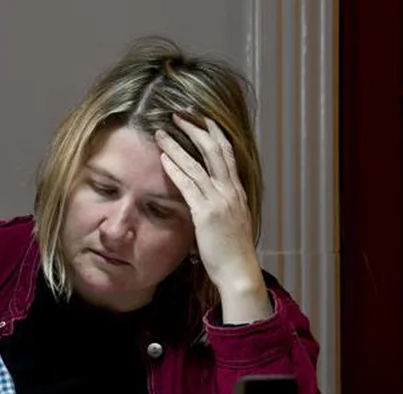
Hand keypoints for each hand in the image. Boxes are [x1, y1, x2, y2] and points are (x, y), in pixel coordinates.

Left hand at [156, 116, 270, 323]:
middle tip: (179, 113)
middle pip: (215, 149)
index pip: (226, 153)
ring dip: (178, 146)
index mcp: (237, 191)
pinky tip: (164, 158)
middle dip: (196, 128)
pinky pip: (189, 187)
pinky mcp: (206, 214)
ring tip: (162, 131)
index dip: (213, 133)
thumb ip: (220, 207)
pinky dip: (176, 170)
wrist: (239, 272)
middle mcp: (231, 191)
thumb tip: (207, 199)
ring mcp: (220, 201)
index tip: (200, 118)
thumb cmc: (231, 253)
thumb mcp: (229, 222)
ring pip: (198, 164)